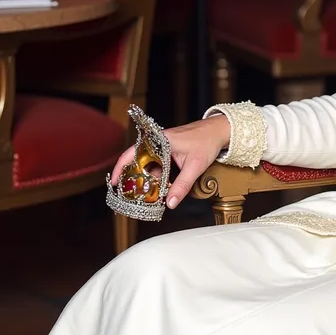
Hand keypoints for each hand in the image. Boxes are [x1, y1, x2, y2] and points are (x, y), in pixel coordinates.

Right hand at [110, 115, 230, 208]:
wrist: (220, 131)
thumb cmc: (207, 142)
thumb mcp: (195, 166)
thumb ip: (182, 186)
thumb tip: (170, 203)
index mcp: (160, 141)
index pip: (132, 153)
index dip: (120, 167)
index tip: (115, 182)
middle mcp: (159, 142)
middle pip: (140, 161)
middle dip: (136, 178)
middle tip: (133, 195)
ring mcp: (165, 146)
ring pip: (151, 164)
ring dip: (150, 178)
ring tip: (149, 194)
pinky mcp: (171, 150)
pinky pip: (160, 164)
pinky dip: (159, 175)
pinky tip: (162, 186)